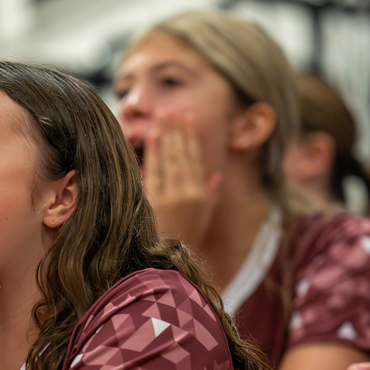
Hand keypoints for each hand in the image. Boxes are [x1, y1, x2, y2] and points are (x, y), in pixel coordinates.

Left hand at [143, 110, 219, 244]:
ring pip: (170, 158)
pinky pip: (155, 169)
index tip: (188, 118)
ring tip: (161, 115)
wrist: (169, 261)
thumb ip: (212, 194)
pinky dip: (154, 151)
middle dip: (177, 130)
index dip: (192, 137)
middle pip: (183, 154)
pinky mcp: (157, 199)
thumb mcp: (205, 217)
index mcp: (202, 194)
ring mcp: (173, 195)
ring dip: (166, 135)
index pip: (196, 158)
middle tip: (172, 109)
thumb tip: (218, 175)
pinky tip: (152, 136)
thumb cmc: (186, 238)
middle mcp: (190, 192)